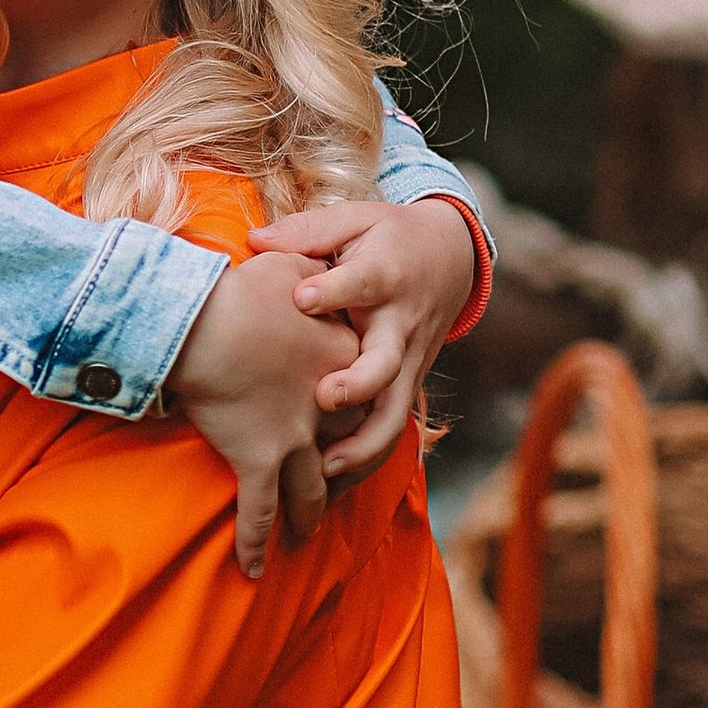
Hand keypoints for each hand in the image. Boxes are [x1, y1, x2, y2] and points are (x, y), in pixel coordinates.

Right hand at [167, 253, 364, 580]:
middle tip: (335, 491)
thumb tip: (303, 262)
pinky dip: (256, 542)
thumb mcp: (288, 266)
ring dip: (307, 515)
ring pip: (309, 491)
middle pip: (345, 450)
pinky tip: (254, 569)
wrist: (204, 321)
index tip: (348, 422)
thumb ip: (308, 269)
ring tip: (303, 537)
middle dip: (341, 476)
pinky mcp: (261, 460)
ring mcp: (298, 438)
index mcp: (342, 358)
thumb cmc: (241, 289)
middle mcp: (329, 406)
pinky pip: (260, 512)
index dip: (354, 411)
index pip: (360, 392)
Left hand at [254, 193, 478, 485]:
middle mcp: (400, 323)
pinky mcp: (408, 384)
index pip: (364, 283)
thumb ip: (307, 232)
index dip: (336, 291)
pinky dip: (366, 460)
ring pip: (395, 413)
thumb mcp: (356, 218)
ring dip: (364, 445)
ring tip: (325, 471)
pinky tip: (331, 489)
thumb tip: (254, 239)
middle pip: (387, 363)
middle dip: (359, 384)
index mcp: (385, 274)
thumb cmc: (389, 235)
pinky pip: (392, 429)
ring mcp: (408, 360)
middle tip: (324, 398)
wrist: (452, 256)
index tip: (303, 298)